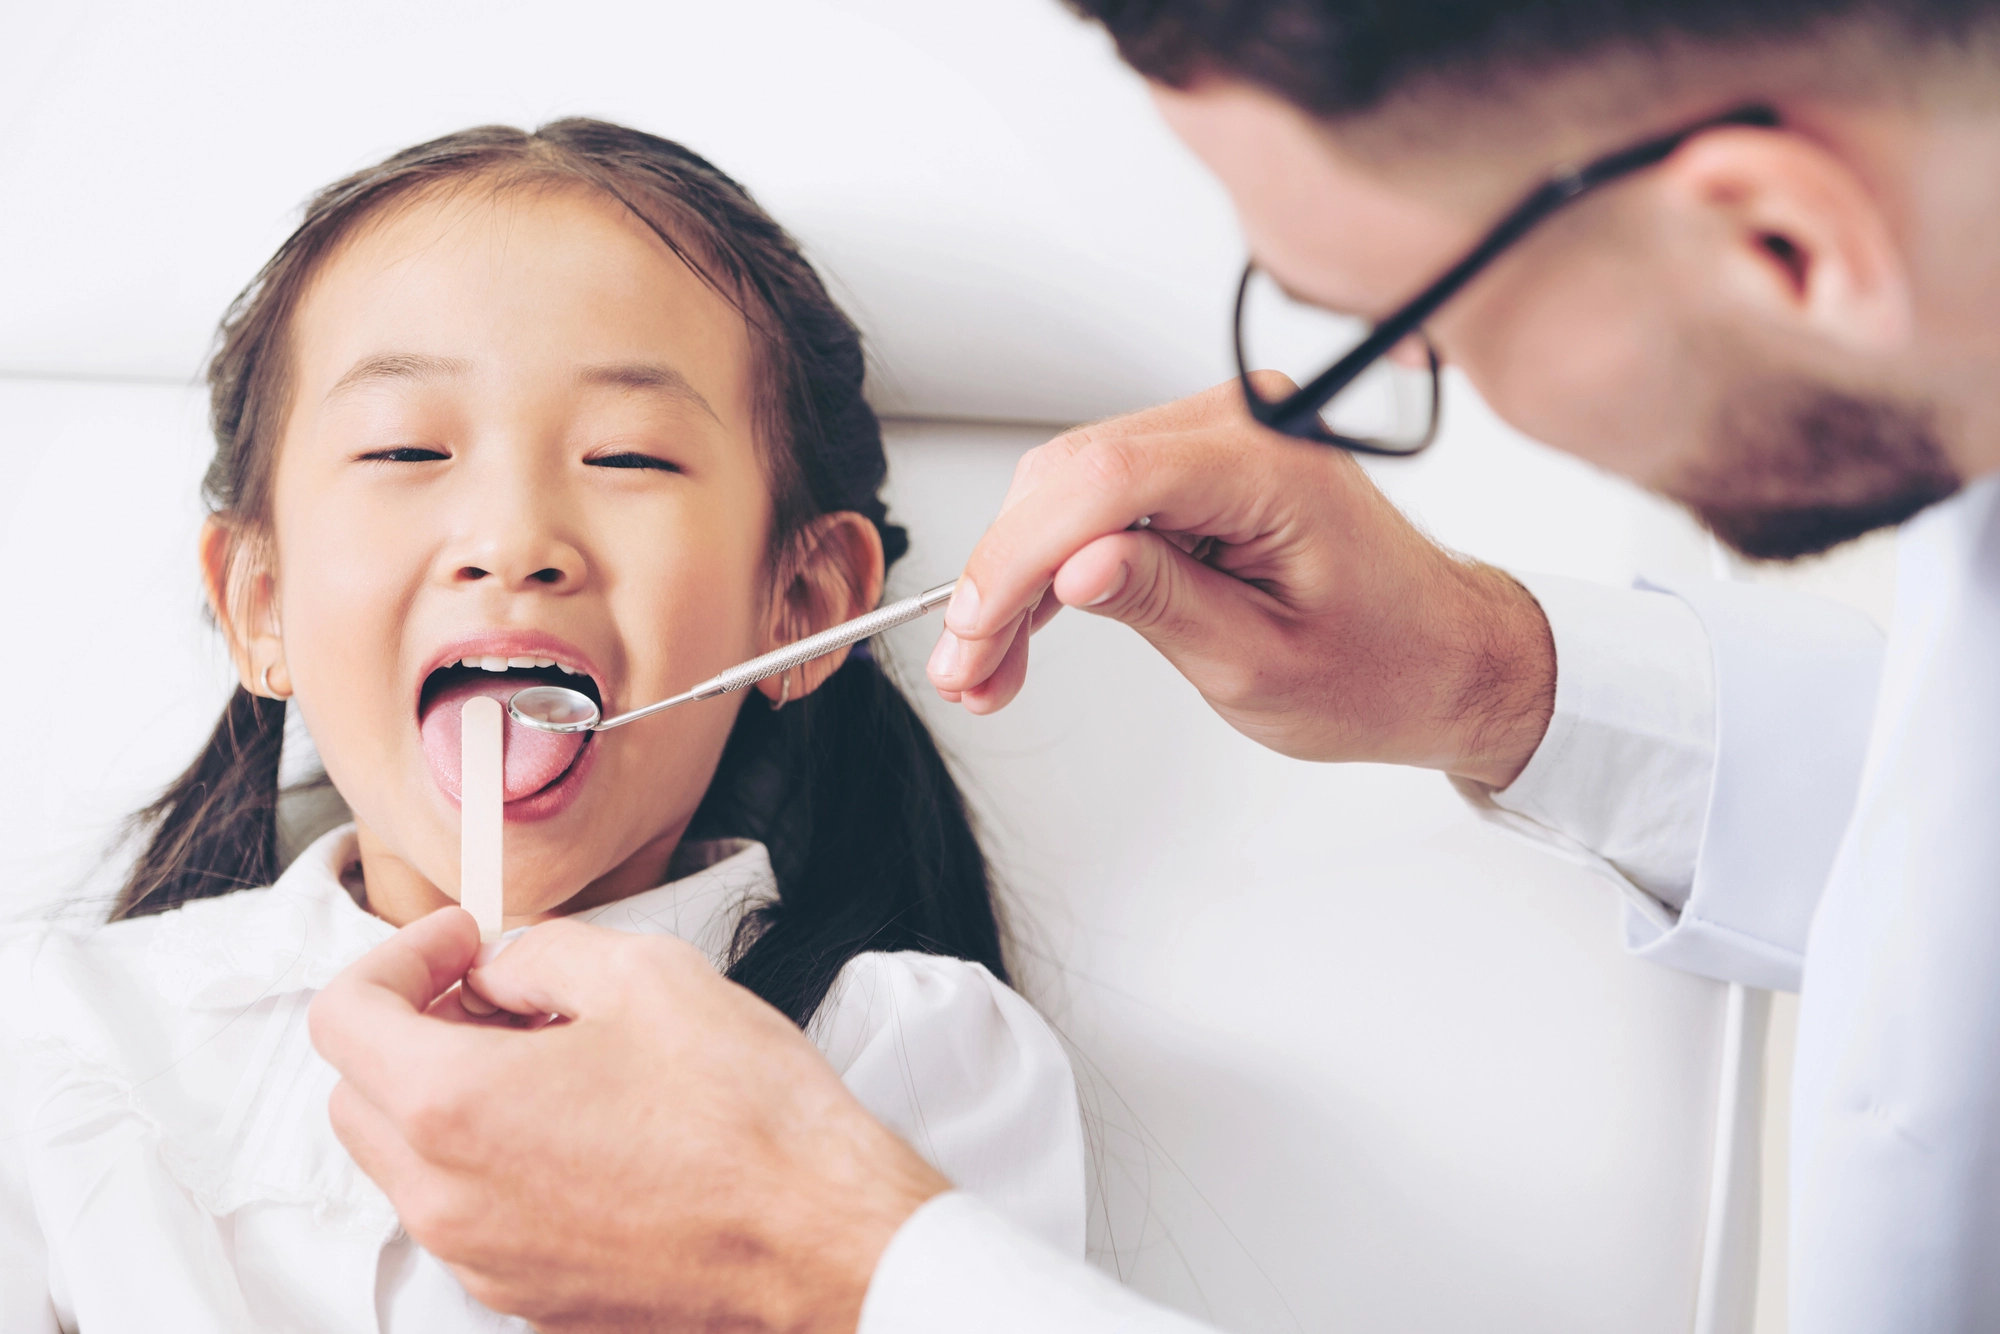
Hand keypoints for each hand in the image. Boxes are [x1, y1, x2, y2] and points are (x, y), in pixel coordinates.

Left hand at [309, 908, 947, 1333]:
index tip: (458, 944)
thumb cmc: (746, 1116)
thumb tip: (504, 970)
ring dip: (450, 1098)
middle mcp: (445, 1197)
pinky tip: (583, 1127)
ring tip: (555, 1061)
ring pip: (409, 1162)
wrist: (819, 1236)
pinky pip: (468, 1213)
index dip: (397, 957)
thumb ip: (541, 953)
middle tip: (497, 995)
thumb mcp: (645, 973)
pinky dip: (491, 1160)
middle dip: (413, 1029)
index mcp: (452, 1105)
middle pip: (357, 1095)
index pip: (344, 1017)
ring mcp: (482, 1258)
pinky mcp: (527, 1295)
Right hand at [926, 378, 1555, 787]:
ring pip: (1071, 486)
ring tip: (988, 668)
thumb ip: (1160, 604)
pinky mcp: (1206, 462)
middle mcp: (1244, 425)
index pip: (1106, 483)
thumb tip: (1072, 571)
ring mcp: (1222, 435)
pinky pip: (1103, 495)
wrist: (1445, 658)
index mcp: (1272, 466)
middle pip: (1072, 476)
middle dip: (1002, 575)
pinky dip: (1057, 562)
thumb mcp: (1261, 663)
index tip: (972, 631)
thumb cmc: (1383, 666)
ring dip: (1018, 575)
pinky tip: (1025, 626)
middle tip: (967, 669)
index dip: (1018, 557)